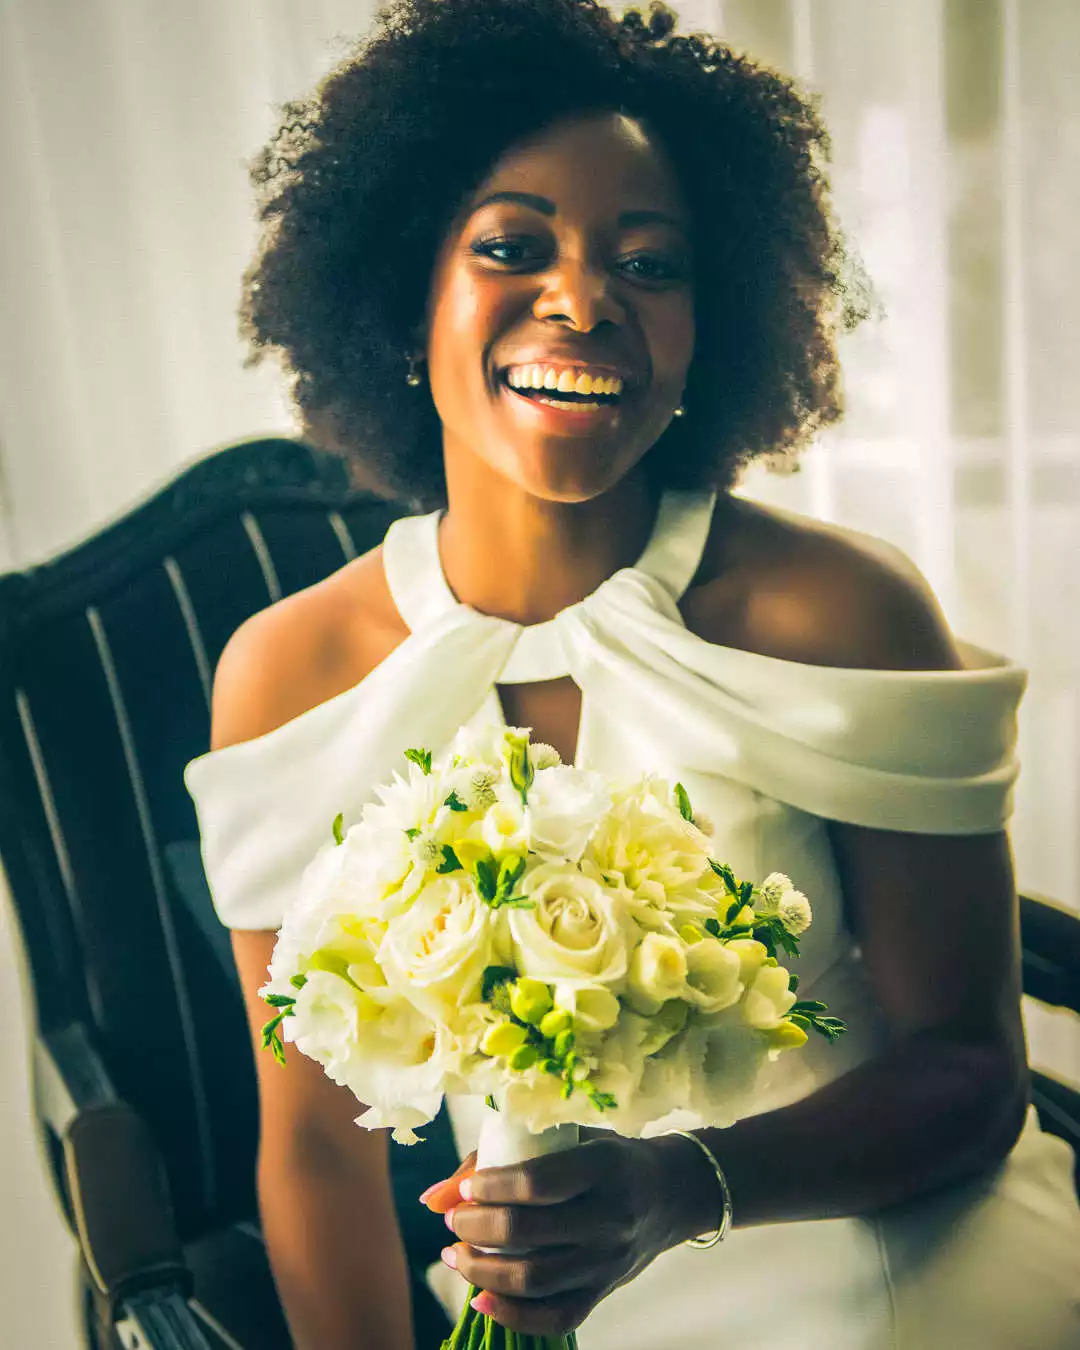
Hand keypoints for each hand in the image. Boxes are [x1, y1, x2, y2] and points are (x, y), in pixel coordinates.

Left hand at [421, 1134, 702, 1337]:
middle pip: (528, 1233)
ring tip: (455, 1254)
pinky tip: (480, 1298)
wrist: (672, 1192)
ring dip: (482, 1271)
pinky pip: (554, 1316)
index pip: (538, 1181)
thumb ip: (501, 1158)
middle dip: (476, 1228)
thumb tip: (432, 1197)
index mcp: (602, 1166)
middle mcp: (609, 1216)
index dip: (491, 1187)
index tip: (464, 1188)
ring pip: (535, 1279)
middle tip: (453, 1220)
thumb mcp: (568, 1138)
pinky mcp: (604, 1291)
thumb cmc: (608, 1156)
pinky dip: (511, 1315)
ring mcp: (608, 1260)